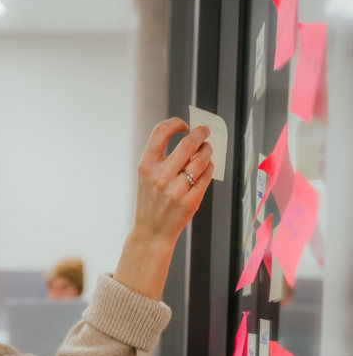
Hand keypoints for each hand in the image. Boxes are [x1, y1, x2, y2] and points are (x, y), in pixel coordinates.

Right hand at [114, 118, 213, 299]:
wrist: (151, 232)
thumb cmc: (150, 203)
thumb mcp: (146, 177)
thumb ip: (161, 158)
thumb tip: (189, 138)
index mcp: (146, 166)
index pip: (161, 132)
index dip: (175, 123)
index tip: (184, 124)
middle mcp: (160, 176)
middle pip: (188, 144)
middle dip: (200, 134)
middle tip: (204, 132)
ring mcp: (176, 190)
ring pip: (201, 160)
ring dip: (207, 151)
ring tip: (207, 151)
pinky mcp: (190, 201)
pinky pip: (206, 177)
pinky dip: (209, 169)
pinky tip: (206, 168)